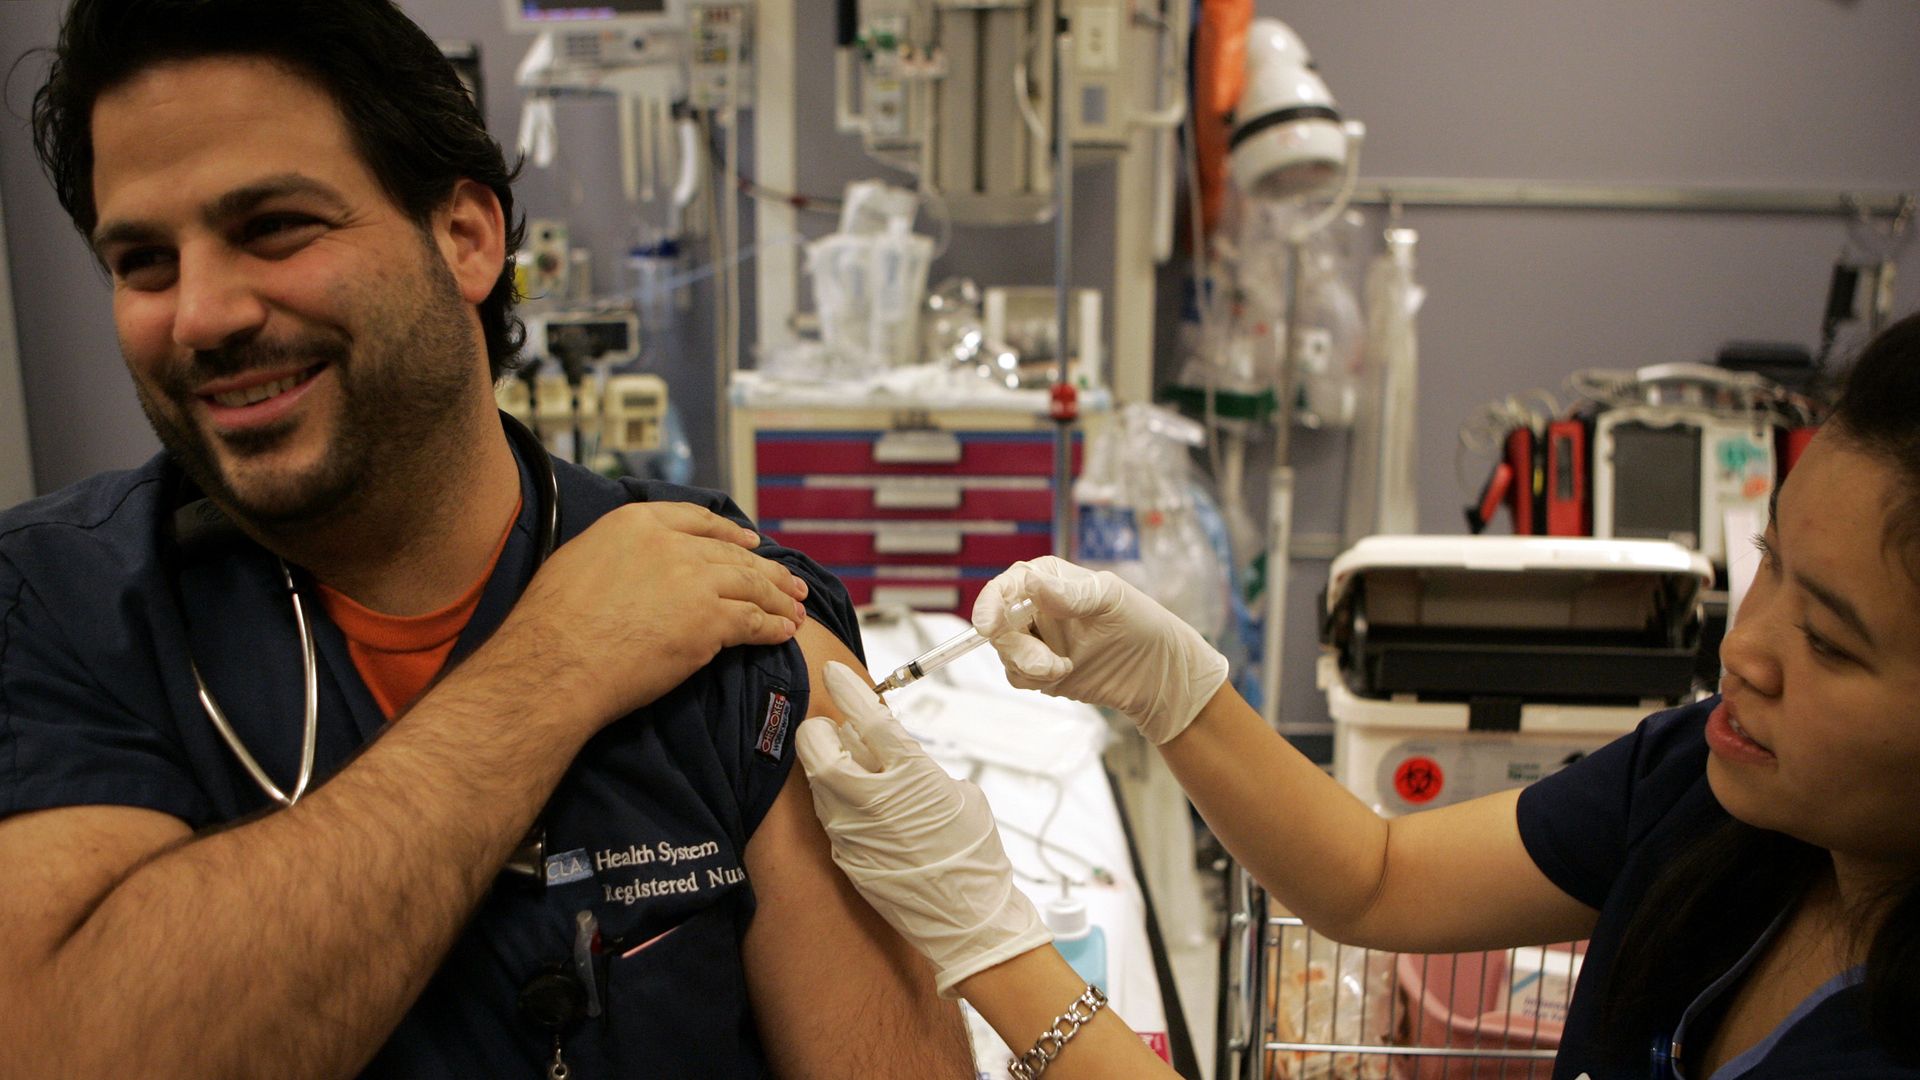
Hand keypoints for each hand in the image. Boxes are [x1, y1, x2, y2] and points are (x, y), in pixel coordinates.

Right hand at [498, 502, 808, 724]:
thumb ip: (616, 553)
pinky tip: (785, 633)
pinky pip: (754, 622)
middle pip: (733, 554)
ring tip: (798, 609)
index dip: (730, 532)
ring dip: (780, 599)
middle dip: (767, 569)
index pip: (698, 519)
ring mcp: (696, 581)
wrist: (556, 663)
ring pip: (751, 585)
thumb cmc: (551, 622)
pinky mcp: (711, 622)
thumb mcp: (578, 560)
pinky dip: (774, 627)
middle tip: (791, 583)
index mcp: (636, 522)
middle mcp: (672, 545)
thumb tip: (628, 566)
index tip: (751, 540)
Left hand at [796, 662, 1049, 996]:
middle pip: (817, 744)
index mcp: (910, 774)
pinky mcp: (842, 853)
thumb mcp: (957, 794)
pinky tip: (858, 803)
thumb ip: (917, 766)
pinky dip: (836, 799)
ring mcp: (850, 828)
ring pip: (816, 778)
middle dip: (821, 728)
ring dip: (827, 763)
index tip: (833, 669)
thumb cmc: (975, 854)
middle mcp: (870, 798)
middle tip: (837, 727)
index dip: (849, 687)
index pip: (867, 717)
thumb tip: (889, 751)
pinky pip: (827, 812)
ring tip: (853, 765)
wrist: (967, 920)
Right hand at [973, 556, 1228, 743]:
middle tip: (1046, 665)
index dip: (990, 604)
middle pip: (997, 624)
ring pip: (1005, 653)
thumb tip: (1031, 581)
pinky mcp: (1040, 669)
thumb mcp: (1109, 601)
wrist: (1158, 674)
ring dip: (1029, 666)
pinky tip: (1063, 675)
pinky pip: (1017, 675)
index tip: (988, 626)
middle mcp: (1036, 607)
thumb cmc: (1141, 624)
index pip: (1005, 587)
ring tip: (1063, 669)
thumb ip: (1069, 594)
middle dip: (1016, 647)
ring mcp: (1036, 640)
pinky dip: (1034, 679)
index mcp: (1048, 580)